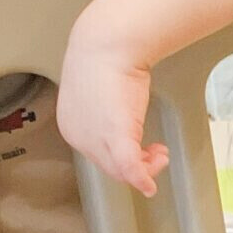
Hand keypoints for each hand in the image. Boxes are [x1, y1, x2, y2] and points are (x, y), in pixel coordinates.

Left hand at [56, 34, 168, 196]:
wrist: (107, 45)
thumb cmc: (104, 60)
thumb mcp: (101, 92)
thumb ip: (106, 111)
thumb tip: (120, 114)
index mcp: (71, 125)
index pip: (98, 155)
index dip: (122, 157)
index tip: (143, 149)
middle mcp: (79, 136)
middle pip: (111, 167)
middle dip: (138, 165)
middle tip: (158, 155)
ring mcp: (96, 138)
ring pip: (122, 171)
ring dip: (146, 169)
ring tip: (160, 155)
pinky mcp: (116, 136)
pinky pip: (130, 169)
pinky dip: (142, 179)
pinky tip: (150, 187)